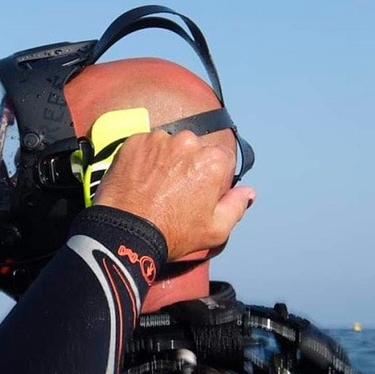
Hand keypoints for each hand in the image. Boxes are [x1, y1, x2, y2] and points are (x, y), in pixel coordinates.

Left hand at [93, 132, 254, 260]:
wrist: (126, 232)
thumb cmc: (172, 233)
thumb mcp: (215, 230)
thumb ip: (236, 206)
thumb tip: (248, 191)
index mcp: (213, 160)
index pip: (221, 161)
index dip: (212, 179)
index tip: (198, 194)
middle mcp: (188, 142)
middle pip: (194, 150)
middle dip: (188, 166)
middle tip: (173, 192)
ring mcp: (158, 140)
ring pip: (168, 146)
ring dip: (165, 160)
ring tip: (154, 186)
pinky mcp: (134, 142)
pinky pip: (145, 146)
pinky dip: (144, 159)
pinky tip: (140, 179)